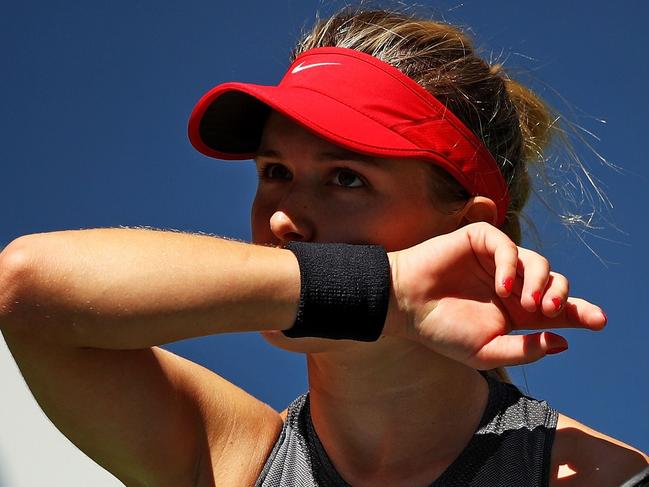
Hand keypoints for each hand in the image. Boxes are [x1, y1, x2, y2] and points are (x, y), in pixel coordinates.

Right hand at [385, 222, 606, 369]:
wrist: (405, 306)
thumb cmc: (441, 331)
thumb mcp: (487, 352)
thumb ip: (525, 350)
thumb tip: (564, 342)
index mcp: (514, 312)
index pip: (556, 310)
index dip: (579, 313)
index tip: (599, 321)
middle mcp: (510, 285)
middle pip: (555, 284)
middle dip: (562, 297)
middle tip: (549, 312)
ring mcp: (496, 261)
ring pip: (538, 262)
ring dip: (541, 283)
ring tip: (527, 304)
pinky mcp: (480, 241)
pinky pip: (509, 245)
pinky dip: (512, 264)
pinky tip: (503, 286)